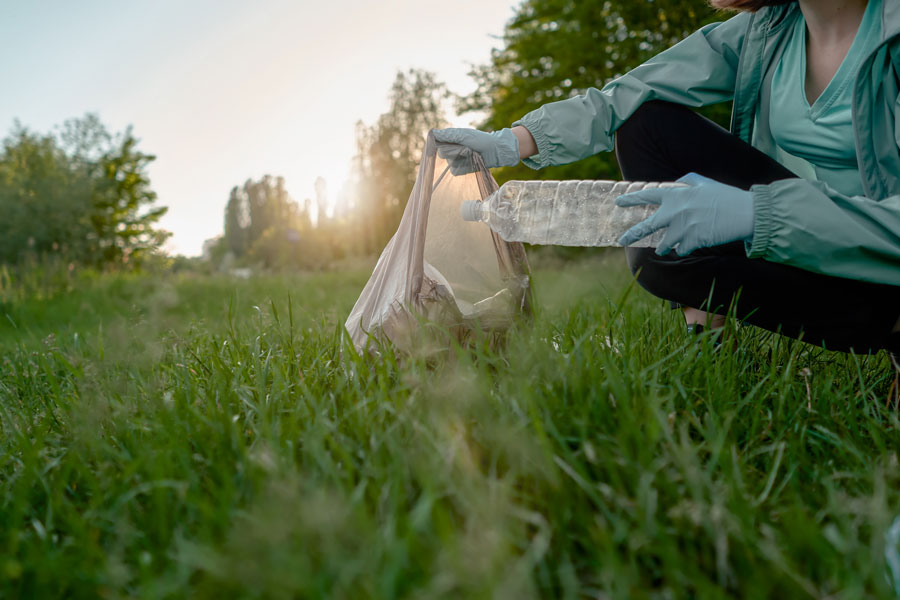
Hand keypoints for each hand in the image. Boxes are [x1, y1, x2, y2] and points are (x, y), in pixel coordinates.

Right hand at [432, 127, 519, 174]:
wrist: (494, 150)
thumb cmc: (479, 139)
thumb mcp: (463, 135)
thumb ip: (447, 135)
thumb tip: (432, 133)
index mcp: (450, 140)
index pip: (437, 143)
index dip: (439, 145)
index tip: (445, 144)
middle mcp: (451, 150)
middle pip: (442, 154)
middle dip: (453, 151)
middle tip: (465, 147)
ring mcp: (456, 160)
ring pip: (449, 163)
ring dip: (460, 159)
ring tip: (471, 154)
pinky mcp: (462, 169)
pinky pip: (455, 171)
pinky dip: (463, 168)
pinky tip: (471, 163)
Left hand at [616, 173, 753, 255]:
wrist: (745, 213)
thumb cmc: (726, 196)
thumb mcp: (704, 182)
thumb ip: (686, 181)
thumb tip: (674, 183)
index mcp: (676, 194)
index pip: (647, 196)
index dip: (631, 199)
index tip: (619, 203)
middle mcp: (675, 211)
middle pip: (647, 226)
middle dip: (632, 234)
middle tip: (622, 240)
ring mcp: (682, 227)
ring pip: (665, 244)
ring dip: (664, 247)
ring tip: (663, 249)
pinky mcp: (692, 241)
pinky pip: (681, 249)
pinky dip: (685, 248)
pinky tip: (693, 243)